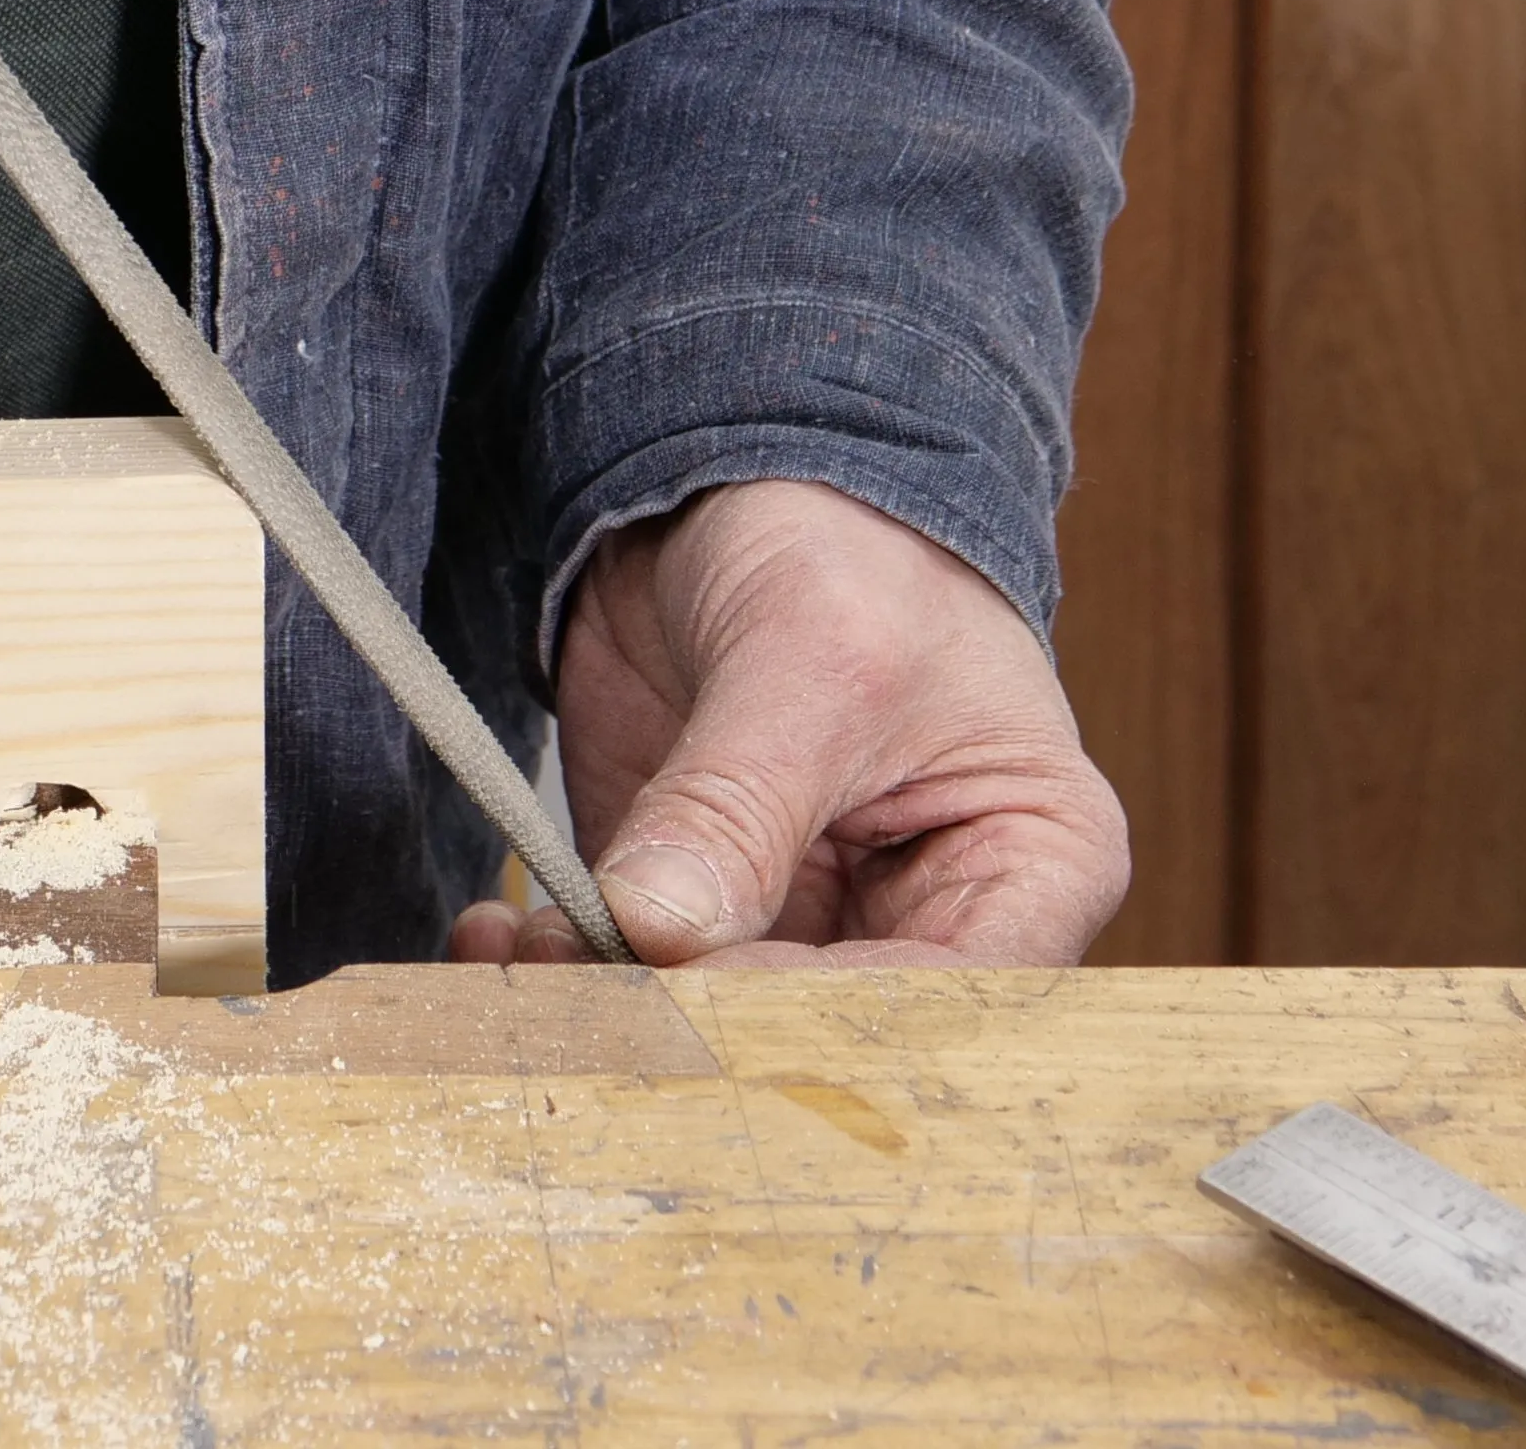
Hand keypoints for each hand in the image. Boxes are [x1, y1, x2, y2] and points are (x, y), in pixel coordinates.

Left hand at [445, 479, 1128, 966]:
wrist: (740, 487)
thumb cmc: (849, 547)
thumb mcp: (813, 654)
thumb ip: (739, 800)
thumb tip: (657, 928)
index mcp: (1032, 869)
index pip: (947, 999)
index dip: (825, 1020)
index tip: (699, 995)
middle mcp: (927, 927)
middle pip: (828, 1039)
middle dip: (698, 1034)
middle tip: (586, 1010)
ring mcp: (802, 930)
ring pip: (713, 1032)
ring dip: (606, 1013)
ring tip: (523, 964)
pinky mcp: (695, 915)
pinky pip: (630, 983)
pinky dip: (556, 977)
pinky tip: (493, 944)